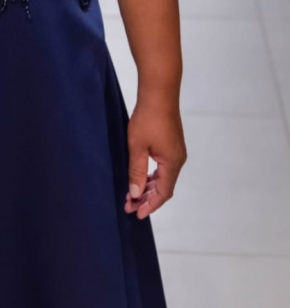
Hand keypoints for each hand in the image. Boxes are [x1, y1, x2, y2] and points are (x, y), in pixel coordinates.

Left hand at [124, 99, 186, 219]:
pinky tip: (141, 177)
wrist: (159, 93)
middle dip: (147, 198)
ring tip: (132, 195)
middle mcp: (178, 160)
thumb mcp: (137, 147)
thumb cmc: (147, 118)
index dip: (150, 205)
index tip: (136, 214)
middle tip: (129, 206)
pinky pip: (164, 167)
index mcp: (172, 163)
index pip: (163, 193)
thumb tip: (135, 194)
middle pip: (164, 187)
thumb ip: (136, 172)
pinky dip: (152, 176)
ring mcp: (176, 151)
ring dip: (148, 187)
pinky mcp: (172, 144)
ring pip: (163, 177)